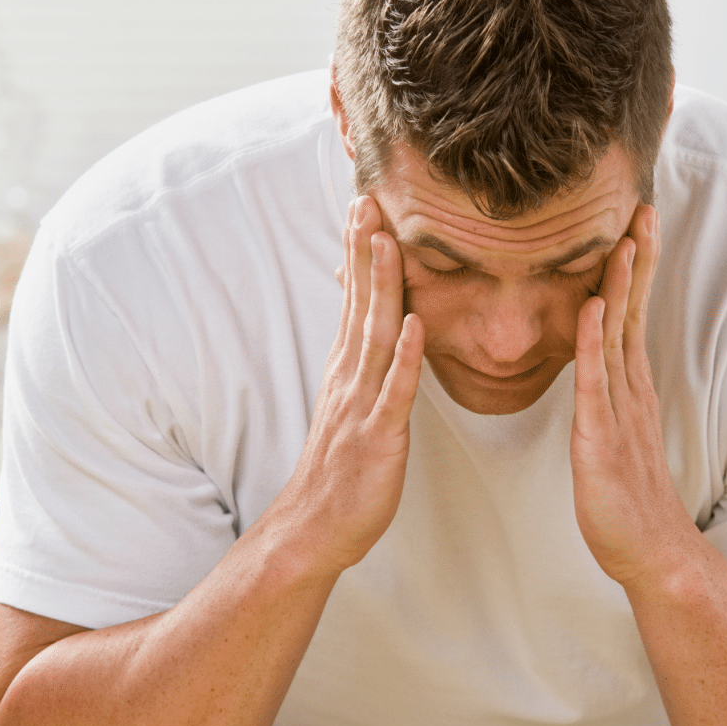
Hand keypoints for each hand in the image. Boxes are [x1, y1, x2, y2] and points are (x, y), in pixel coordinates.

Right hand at [278, 195, 424, 573]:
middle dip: (364, 250)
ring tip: (387, 239)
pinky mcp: (378, 436)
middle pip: (360, 303)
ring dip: (381, 286)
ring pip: (374, 335)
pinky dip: (403, 357)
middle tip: (367, 197)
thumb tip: (378, 335)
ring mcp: (361, 404)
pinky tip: (413, 323)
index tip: (365, 205)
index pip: (355, 299)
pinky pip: (394, 391)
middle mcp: (350, 378)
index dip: (359, 253)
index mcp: (348, 370)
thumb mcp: (352, 410)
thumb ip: (364, 370)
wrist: (314, 528)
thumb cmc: (340, 473)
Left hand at [571, 204, 695, 590]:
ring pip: (619, 335)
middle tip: (642, 209)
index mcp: (627, 388)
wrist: (649, 551)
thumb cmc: (624, 497)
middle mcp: (628, 390)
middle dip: (637, 259)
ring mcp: (618, 411)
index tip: (633, 225)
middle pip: (633, 311)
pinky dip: (594, 341)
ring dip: (621, 284)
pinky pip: (596, 381)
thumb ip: (605, 400)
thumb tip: (596, 371)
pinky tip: (595, 307)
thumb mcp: (610, 435)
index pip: (629, 315)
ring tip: (625, 237)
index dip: (632, 270)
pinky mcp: (601, 438)